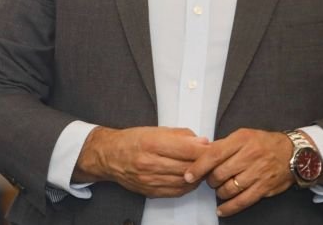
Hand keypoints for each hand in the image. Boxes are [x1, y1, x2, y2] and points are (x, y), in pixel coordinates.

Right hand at [74, 126, 210, 197]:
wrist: (109, 156)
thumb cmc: (131, 140)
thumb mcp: (154, 130)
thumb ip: (180, 135)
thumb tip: (202, 141)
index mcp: (151, 143)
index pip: (187, 149)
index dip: (205, 149)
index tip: (214, 148)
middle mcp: (149, 162)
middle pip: (188, 166)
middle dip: (204, 163)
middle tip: (213, 159)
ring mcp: (150, 179)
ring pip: (185, 181)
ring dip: (198, 176)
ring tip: (202, 168)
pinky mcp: (150, 191)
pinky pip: (177, 191)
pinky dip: (188, 185)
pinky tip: (189, 178)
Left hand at [182, 128, 294, 216]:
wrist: (293, 153)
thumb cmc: (264, 143)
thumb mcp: (243, 135)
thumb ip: (223, 145)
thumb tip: (201, 153)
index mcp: (241, 140)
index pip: (214, 155)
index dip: (198, 167)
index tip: (189, 175)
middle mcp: (249, 155)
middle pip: (220, 173)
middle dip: (210, 180)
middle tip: (210, 179)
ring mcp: (258, 173)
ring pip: (229, 188)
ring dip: (219, 192)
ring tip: (219, 188)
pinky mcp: (264, 188)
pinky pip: (243, 201)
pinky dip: (230, 207)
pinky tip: (221, 209)